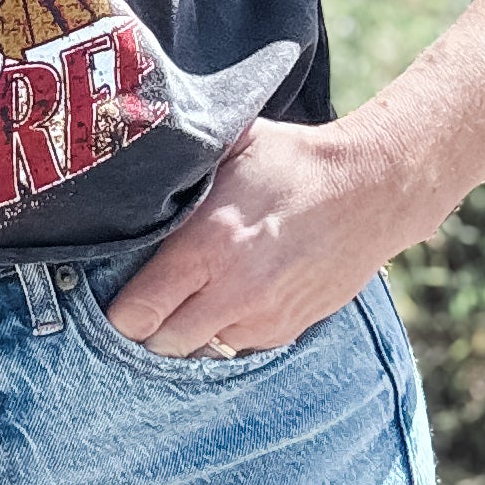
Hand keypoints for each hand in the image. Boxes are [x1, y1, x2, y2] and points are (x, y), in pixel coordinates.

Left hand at [103, 115, 410, 357]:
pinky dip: (220, 334)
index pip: (135, 312)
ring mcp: (262, 318)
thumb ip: (180, 158)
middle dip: (144, 329)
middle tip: (142, 300)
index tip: (111, 292)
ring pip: (197, 353)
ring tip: (181, 301)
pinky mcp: (286, 330)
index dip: (115, 310)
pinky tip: (222, 300)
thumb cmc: (294, 161)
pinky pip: (234, 349)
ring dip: (183, 335)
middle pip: (160, 346)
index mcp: (207, 244)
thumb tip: (126, 131)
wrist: (373, 191)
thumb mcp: (231, 144)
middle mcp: (232, 292)